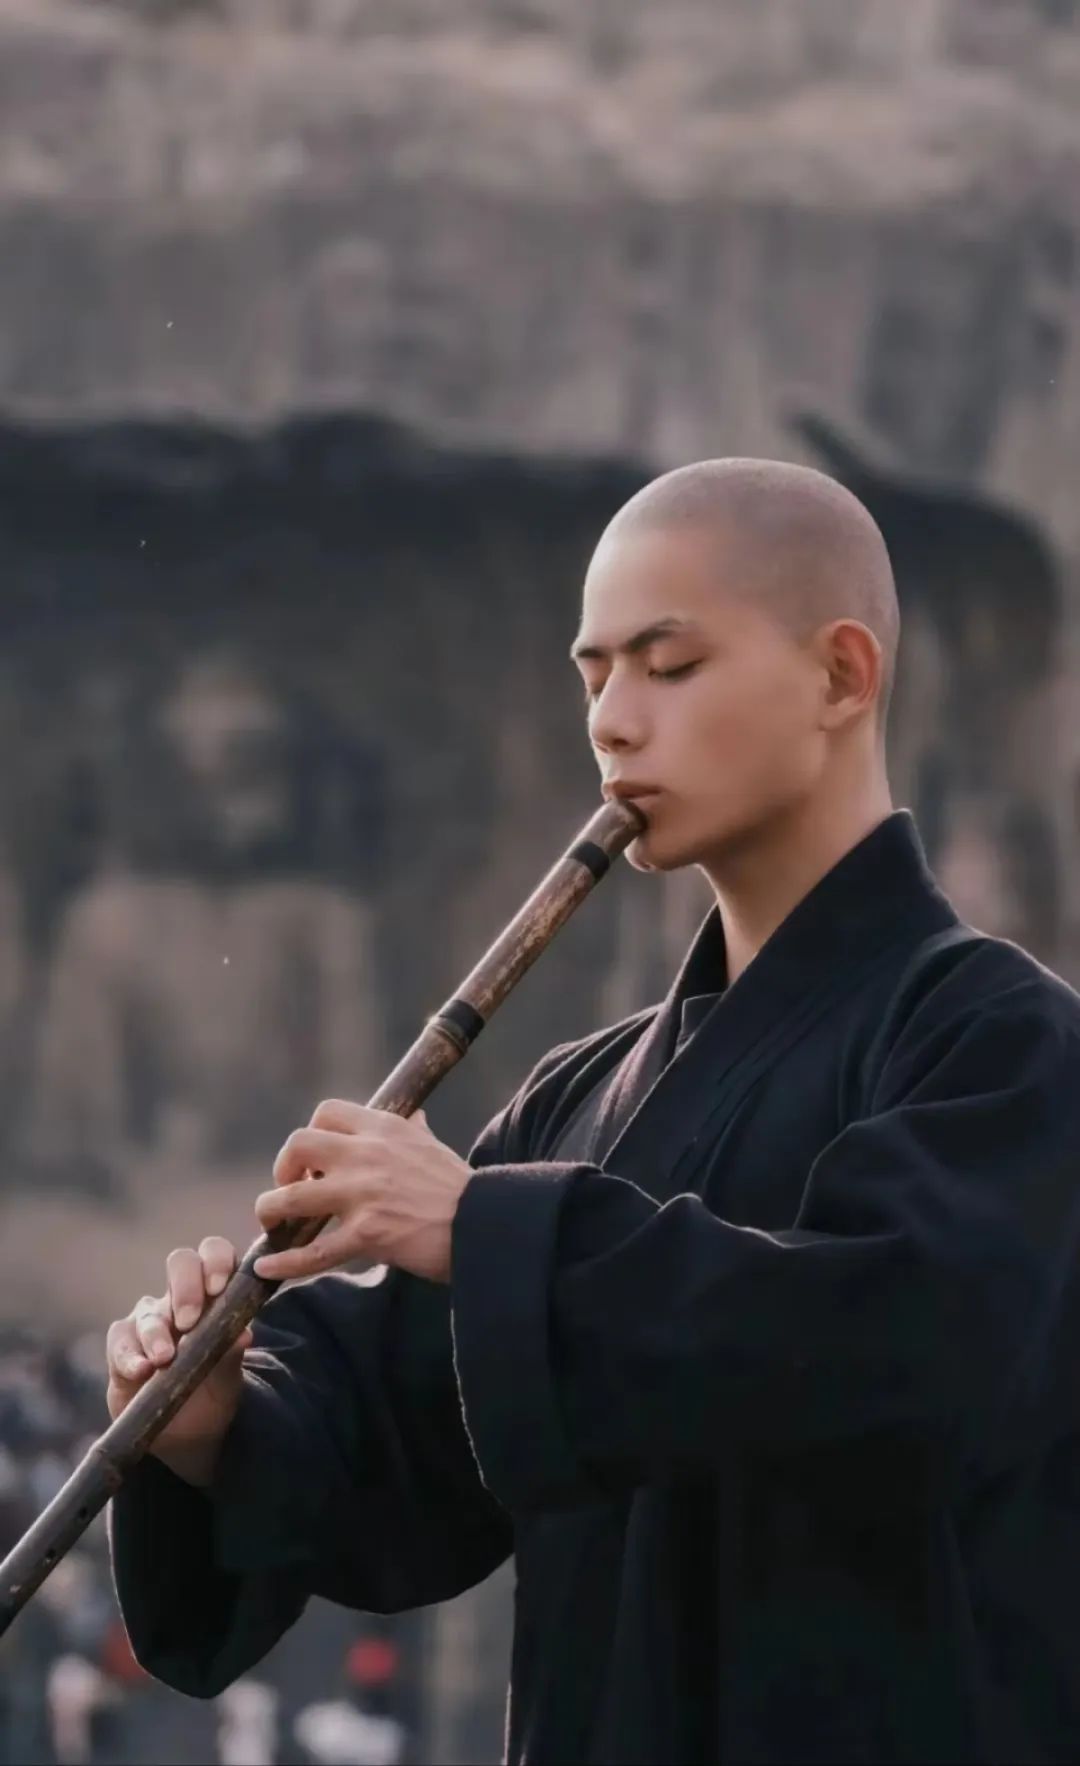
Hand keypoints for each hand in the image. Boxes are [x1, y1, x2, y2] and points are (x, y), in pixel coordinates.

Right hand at [105, 1237, 251, 1485]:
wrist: (187, 1433)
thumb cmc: (213, 1390)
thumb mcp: (229, 1374)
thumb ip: (233, 1351)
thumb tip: (244, 1334)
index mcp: (214, 1294)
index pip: (215, 1254)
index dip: (216, 1260)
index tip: (218, 1288)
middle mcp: (180, 1298)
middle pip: (180, 1263)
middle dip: (185, 1286)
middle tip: (190, 1320)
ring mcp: (149, 1320)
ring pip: (149, 1311)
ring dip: (156, 1333)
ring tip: (165, 1359)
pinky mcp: (122, 1348)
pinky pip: (120, 1341)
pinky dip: (130, 1357)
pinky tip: (142, 1370)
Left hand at [252, 1099, 472, 1284]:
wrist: (486, 1225)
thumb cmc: (461, 1189)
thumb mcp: (435, 1147)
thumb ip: (416, 1132)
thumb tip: (416, 1117)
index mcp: (385, 1128)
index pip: (327, 1113)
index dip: (310, 1135)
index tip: (313, 1161)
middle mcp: (368, 1155)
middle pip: (298, 1145)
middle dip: (283, 1168)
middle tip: (288, 1189)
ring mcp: (364, 1195)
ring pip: (292, 1198)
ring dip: (271, 1211)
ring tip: (271, 1225)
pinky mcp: (368, 1235)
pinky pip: (313, 1252)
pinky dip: (284, 1263)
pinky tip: (265, 1269)